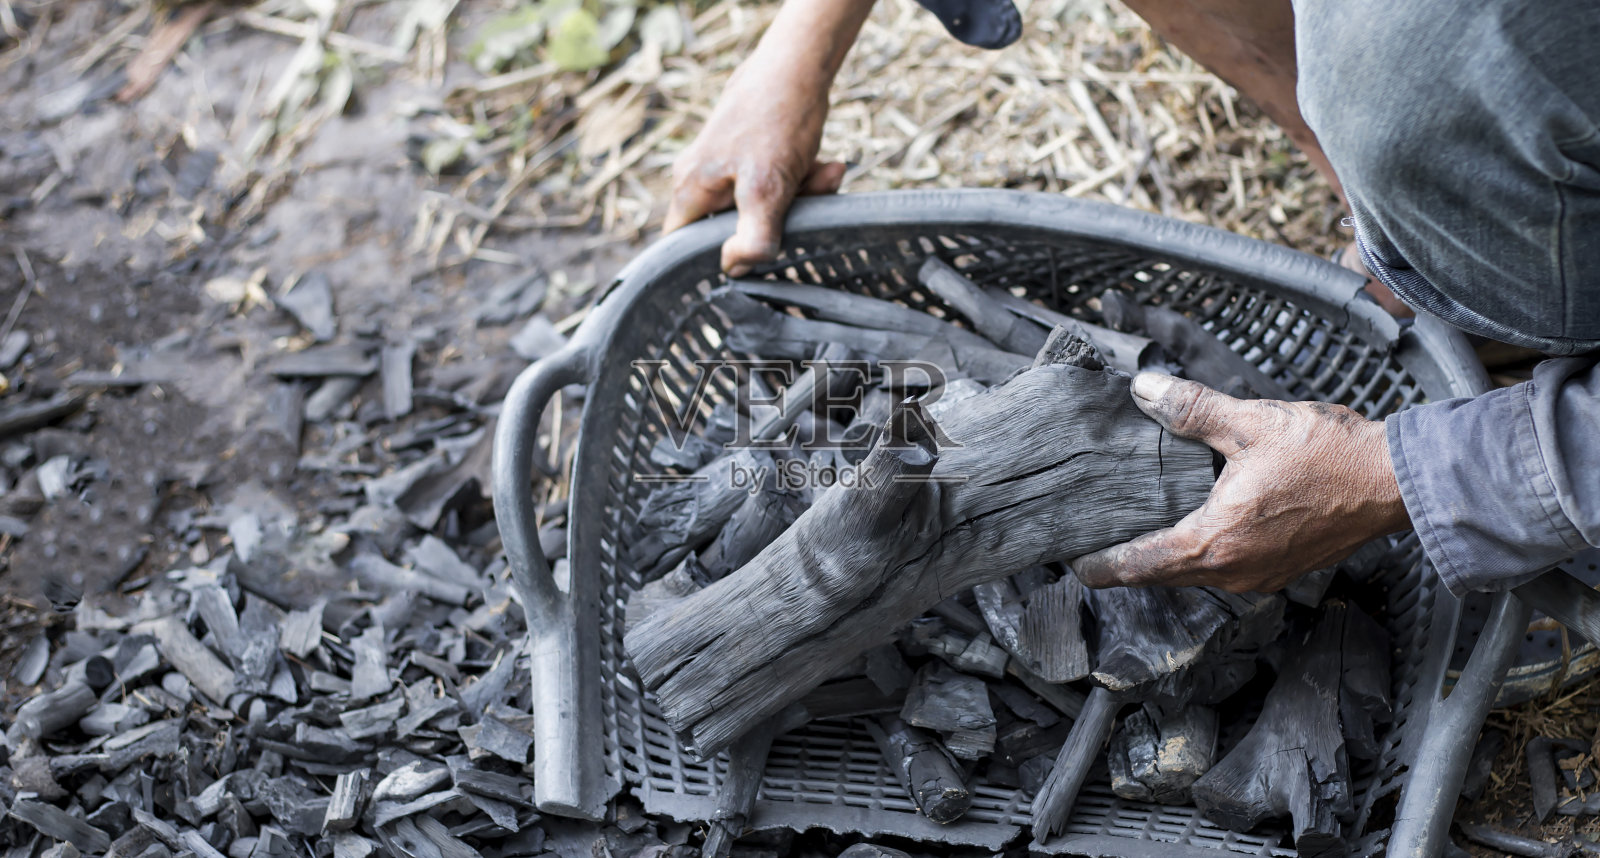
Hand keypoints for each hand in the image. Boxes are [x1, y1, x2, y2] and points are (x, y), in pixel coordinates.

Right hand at [663, 56, 845, 275]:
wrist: (798, 62)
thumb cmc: (778, 121)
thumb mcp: (768, 189)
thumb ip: (753, 238)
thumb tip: (734, 269)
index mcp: (690, 192)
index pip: (681, 250)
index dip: (710, 264)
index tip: (748, 264)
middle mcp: (698, 179)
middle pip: (730, 229)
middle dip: (773, 226)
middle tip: (803, 210)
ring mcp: (723, 165)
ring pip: (760, 207)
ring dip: (797, 201)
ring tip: (822, 176)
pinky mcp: (749, 153)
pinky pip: (776, 183)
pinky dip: (803, 181)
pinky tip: (827, 167)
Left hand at [1072, 373, 1409, 592]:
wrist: (1397, 481)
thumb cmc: (1330, 454)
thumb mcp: (1251, 422)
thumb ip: (1192, 409)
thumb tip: (1144, 389)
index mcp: (1217, 542)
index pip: (1140, 565)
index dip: (1102, 565)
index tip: (1074, 560)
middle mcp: (1234, 572)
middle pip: (1162, 575)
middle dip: (1127, 562)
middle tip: (1093, 543)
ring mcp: (1260, 577)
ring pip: (1194, 576)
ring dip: (1164, 559)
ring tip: (1135, 532)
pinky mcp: (1281, 571)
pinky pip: (1224, 571)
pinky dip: (1199, 556)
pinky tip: (1192, 527)